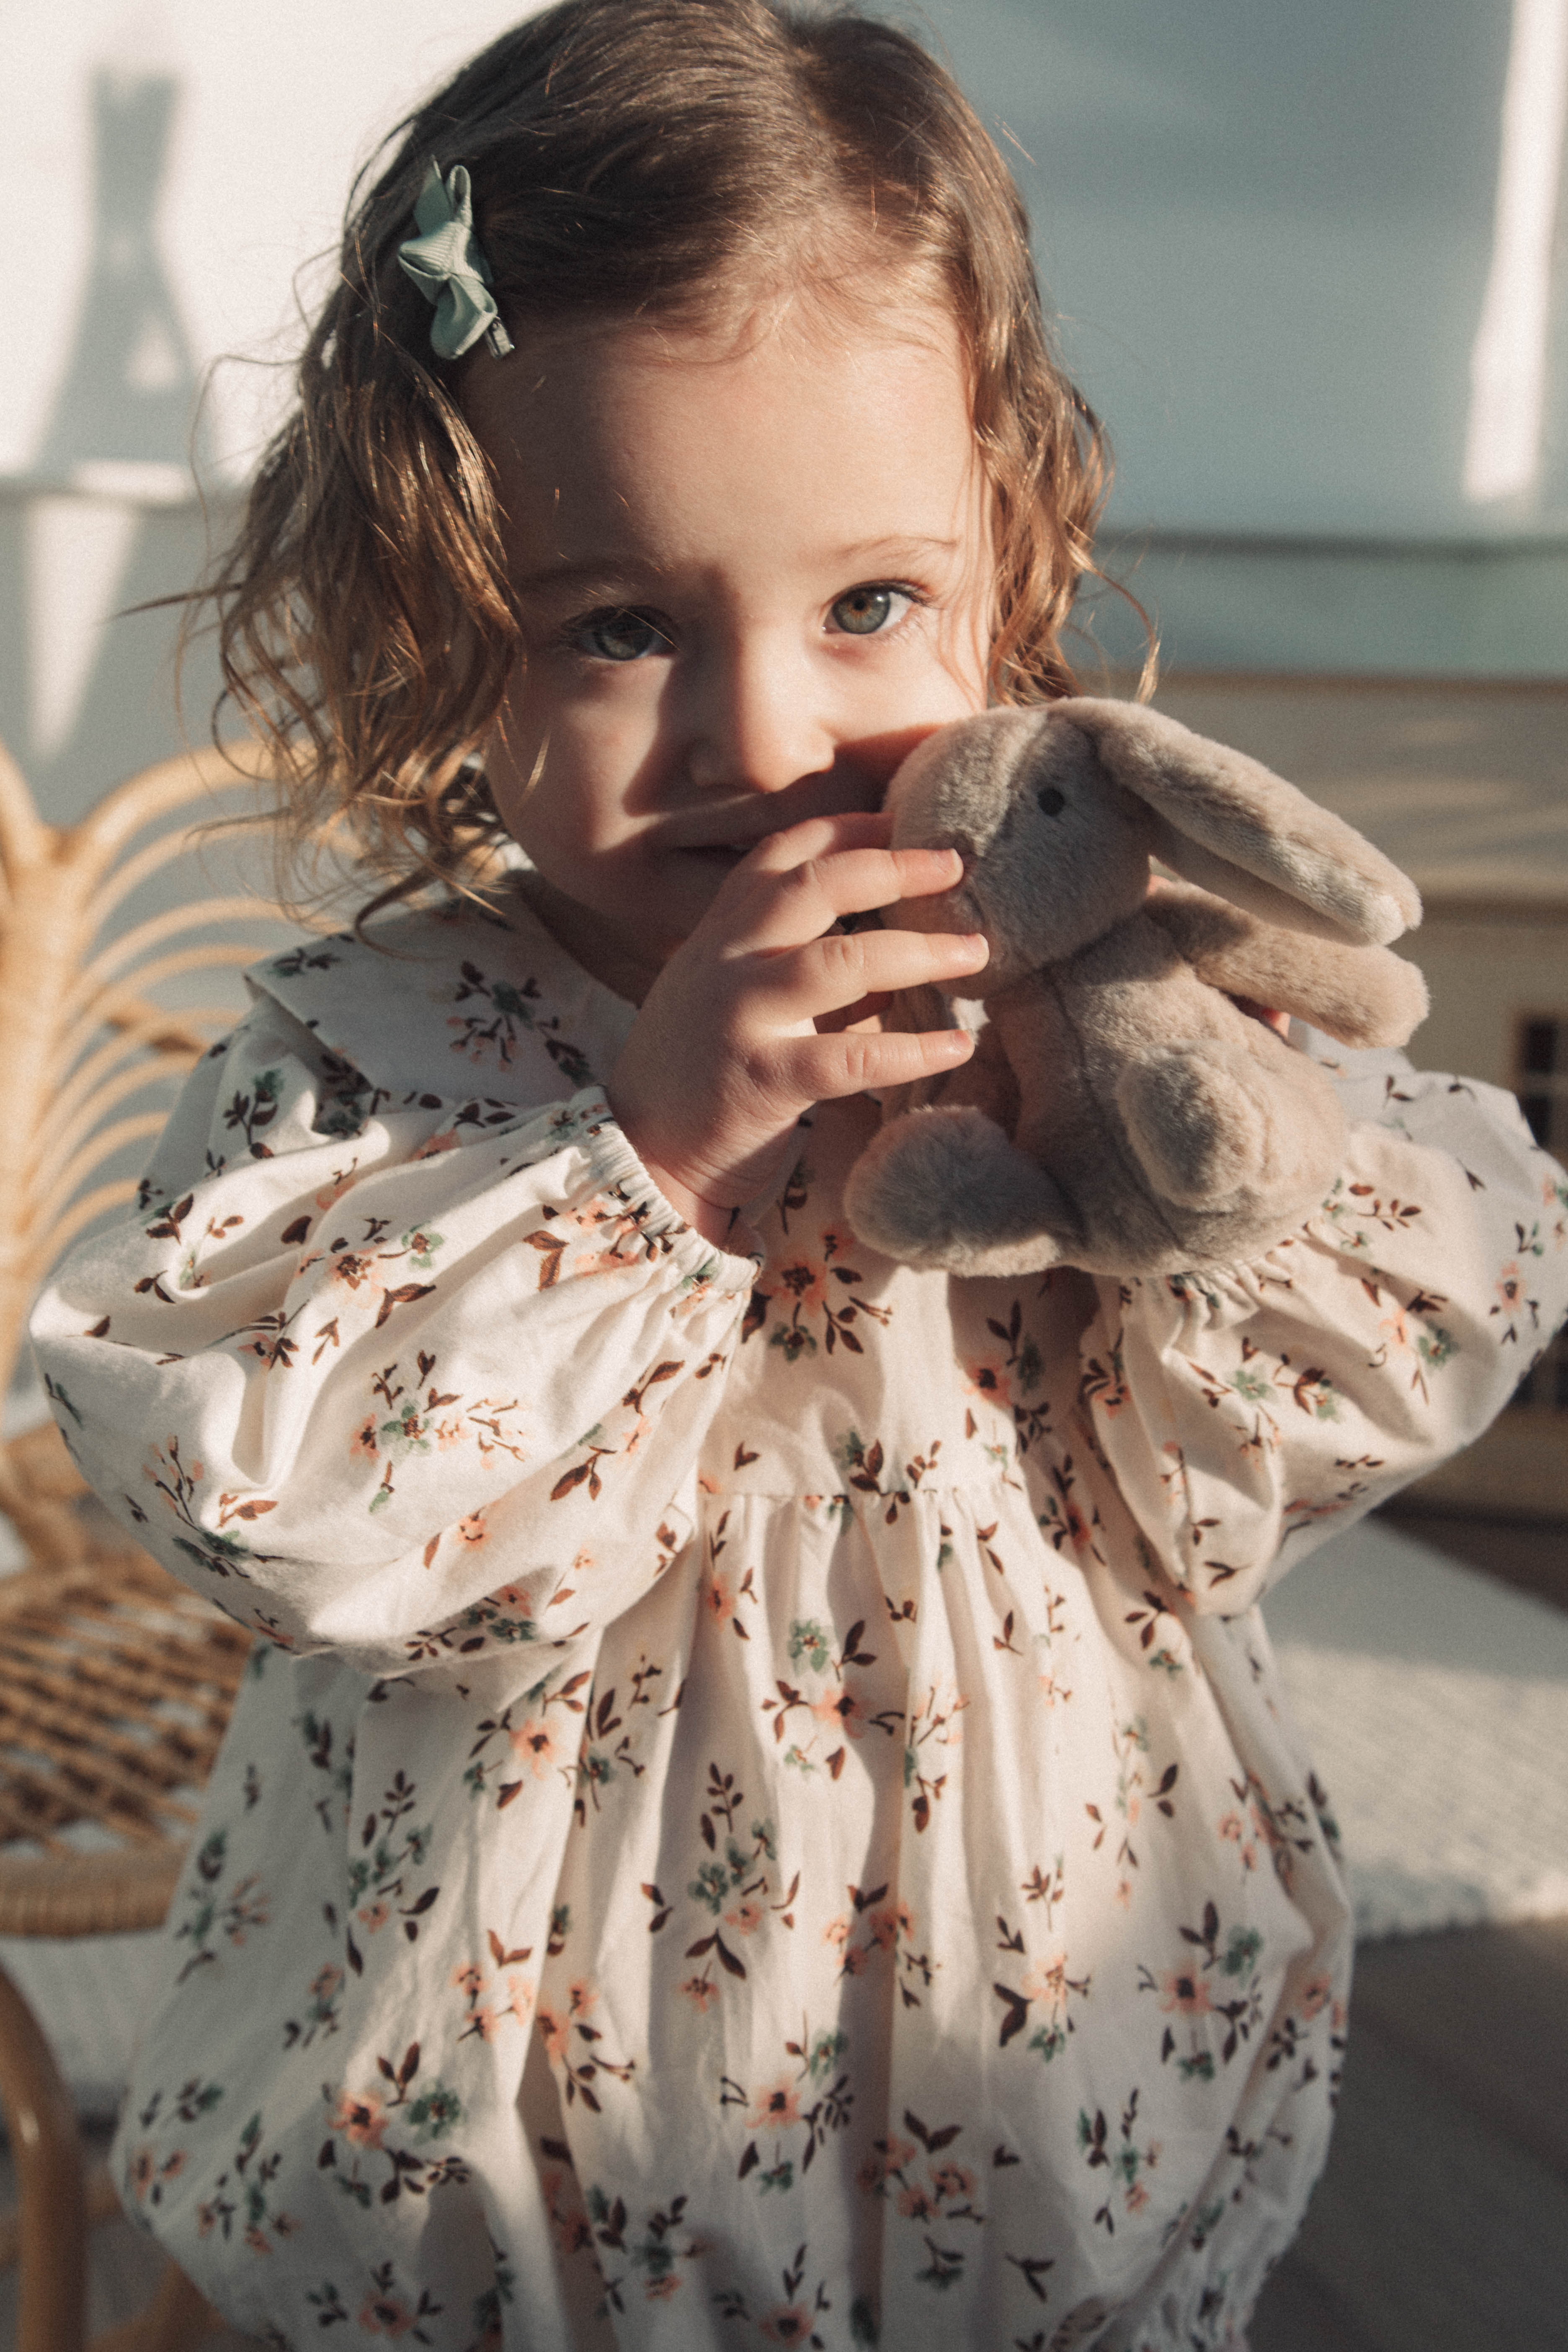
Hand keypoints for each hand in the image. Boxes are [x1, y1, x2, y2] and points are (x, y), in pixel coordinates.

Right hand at [609, 812, 986, 1244]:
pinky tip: (959, 1047)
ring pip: (841, 962)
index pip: (781, 856)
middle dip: (891, 866)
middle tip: (955, 864)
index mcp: (721, 936)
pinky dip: (912, 1049)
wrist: (642, 1156)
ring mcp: (740, 1016)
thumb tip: (897, 972)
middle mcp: (727, 962)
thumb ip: (807, 977)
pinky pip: (850, 1057)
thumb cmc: (701, 1078)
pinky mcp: (761, 1080)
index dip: (844, 829)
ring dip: (918, 952)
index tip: (902, 818)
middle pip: (814, 886)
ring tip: (976, 952)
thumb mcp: (742, 1004)